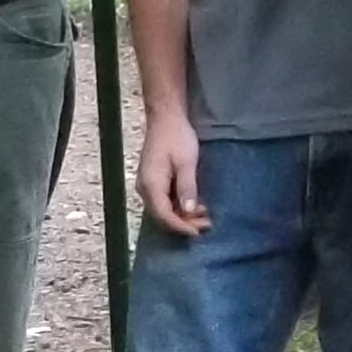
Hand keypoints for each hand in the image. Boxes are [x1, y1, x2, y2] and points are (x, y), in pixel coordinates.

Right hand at [138, 102, 207, 238]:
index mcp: (151, 184)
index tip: (197, 233)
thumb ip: (187, 187)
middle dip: (184, 224)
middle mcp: (144, 188)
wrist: (165, 118)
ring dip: (182, 216)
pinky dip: (178, 207)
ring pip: (163, 210)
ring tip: (204, 216)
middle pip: (162, 216)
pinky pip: (163, 201)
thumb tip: (188, 211)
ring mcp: (147, 185)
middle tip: (206, 224)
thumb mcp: (186, 162)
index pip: (163, 215)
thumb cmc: (177, 136)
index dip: (180, 227)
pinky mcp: (153, 181)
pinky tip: (195, 205)